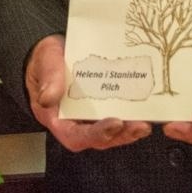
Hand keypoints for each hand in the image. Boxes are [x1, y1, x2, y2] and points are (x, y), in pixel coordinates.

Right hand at [26, 34, 151, 151]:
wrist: (54, 53)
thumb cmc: (46, 60)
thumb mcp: (45, 62)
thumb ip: (48, 78)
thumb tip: (48, 98)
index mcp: (57, 118)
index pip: (75, 136)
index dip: (95, 134)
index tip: (114, 124)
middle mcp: (76, 122)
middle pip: (99, 139)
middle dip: (121, 135)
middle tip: (140, 126)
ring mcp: (92, 117)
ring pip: (112, 132)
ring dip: (130, 130)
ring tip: (146, 124)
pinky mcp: (104, 107)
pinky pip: (118, 115)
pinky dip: (132, 115)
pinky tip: (146, 108)